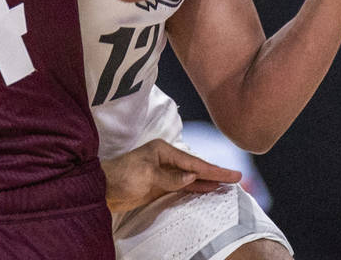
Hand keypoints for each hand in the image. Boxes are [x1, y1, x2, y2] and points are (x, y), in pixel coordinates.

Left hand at [101, 138, 240, 214]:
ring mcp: (164, 173)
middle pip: (196, 168)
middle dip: (216, 174)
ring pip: (192, 178)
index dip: (215, 170)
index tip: (234, 175)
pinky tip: (207, 191)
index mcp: (164, 150)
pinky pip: (183, 187)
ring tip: (227, 186)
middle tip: (237, 180)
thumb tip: (192, 177)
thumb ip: (170, 177)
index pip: (194, 163)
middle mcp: (166, 159)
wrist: (102, 188)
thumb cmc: (122, 176)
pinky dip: (196, 189)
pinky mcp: (160, 186)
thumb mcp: (146, 175)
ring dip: (208, 182)